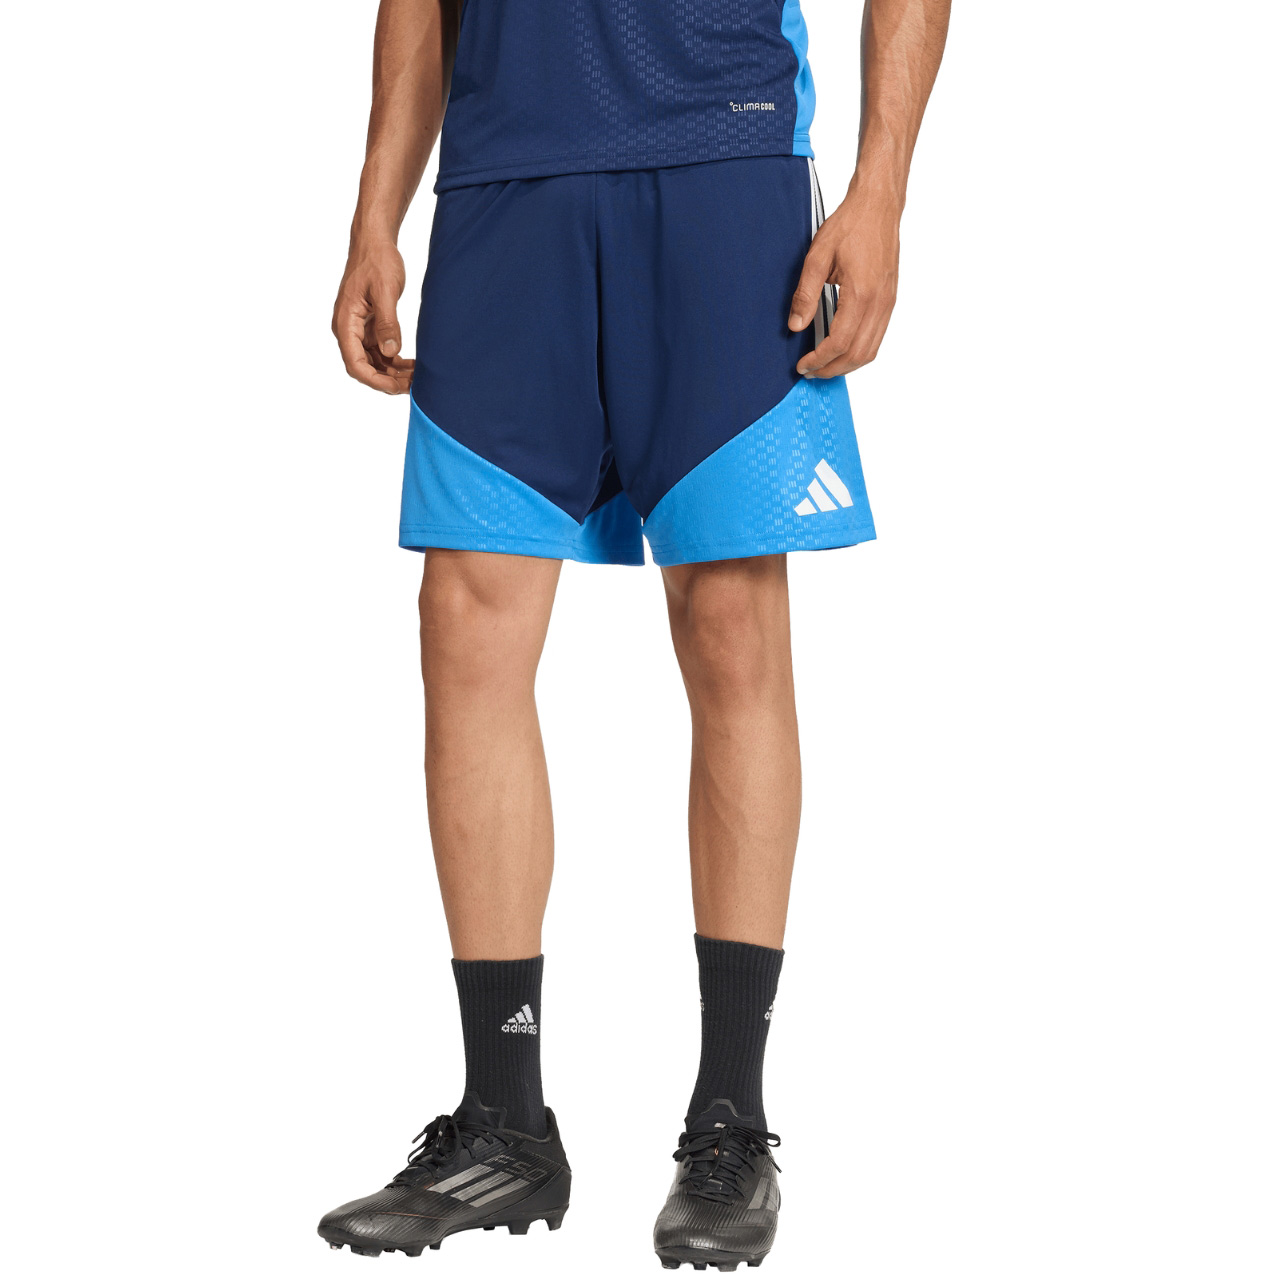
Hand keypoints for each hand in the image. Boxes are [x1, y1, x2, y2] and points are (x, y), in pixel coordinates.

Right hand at [332, 239, 414, 393]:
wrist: (375, 243)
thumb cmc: (377, 261)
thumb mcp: (385, 291)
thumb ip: (387, 322)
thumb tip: (390, 352)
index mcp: (345, 322)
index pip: (355, 364)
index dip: (375, 380)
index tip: (397, 387)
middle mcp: (348, 330)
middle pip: (364, 367)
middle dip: (387, 380)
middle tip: (413, 386)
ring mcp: (358, 330)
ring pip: (373, 362)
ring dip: (393, 373)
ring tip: (416, 378)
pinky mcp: (368, 327)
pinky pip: (379, 352)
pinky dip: (394, 362)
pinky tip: (411, 366)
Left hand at [788, 184, 901, 377]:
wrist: (878, 206)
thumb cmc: (850, 225)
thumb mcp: (817, 257)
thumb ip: (805, 295)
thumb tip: (795, 326)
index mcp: (861, 294)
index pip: (839, 342)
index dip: (819, 360)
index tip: (802, 365)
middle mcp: (879, 303)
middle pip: (858, 355)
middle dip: (832, 369)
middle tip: (810, 372)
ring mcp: (888, 303)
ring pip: (871, 350)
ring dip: (847, 365)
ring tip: (824, 365)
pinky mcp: (890, 300)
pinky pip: (877, 337)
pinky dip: (859, 351)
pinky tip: (842, 349)